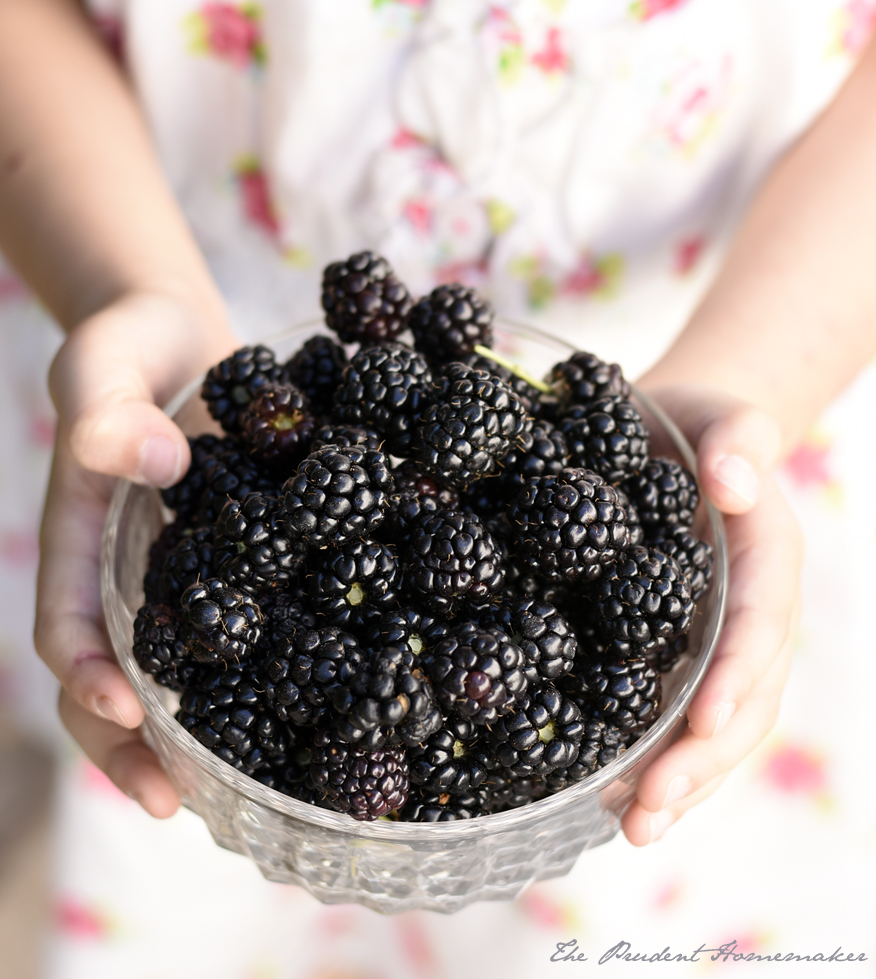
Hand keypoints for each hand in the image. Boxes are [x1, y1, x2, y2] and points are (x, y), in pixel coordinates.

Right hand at [34, 291, 236, 816]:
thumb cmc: (128, 344)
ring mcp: (197, 576)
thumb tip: (155, 463)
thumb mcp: (103, 361)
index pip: (70, 624)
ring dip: (211, 733)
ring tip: (252, 790)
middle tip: (175, 804)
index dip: (87, 676)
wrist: (184, 336)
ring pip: (196, 670)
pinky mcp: (252, 563)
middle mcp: (139, 575)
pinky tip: (330, 701)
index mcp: (87, 542)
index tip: (122, 713)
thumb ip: (108, 410)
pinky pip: (261, 623)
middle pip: (125, 677)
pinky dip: (281, 667)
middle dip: (137, 747)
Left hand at [620, 385, 801, 844]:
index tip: (701, 723)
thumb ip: (737, 439)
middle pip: (741, 700)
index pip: (759, 627)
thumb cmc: (697, 426)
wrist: (675, 438)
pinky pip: (675, 715)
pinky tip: (611, 798)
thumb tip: (730, 485)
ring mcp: (713, 643)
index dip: (736, 677)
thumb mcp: (720, 416)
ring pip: (713, 726)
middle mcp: (747, 615)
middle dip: (700, 761)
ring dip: (678, 783)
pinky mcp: (672, 654)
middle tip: (648, 811)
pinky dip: (652, 760)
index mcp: (763, 562)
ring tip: (632, 829)